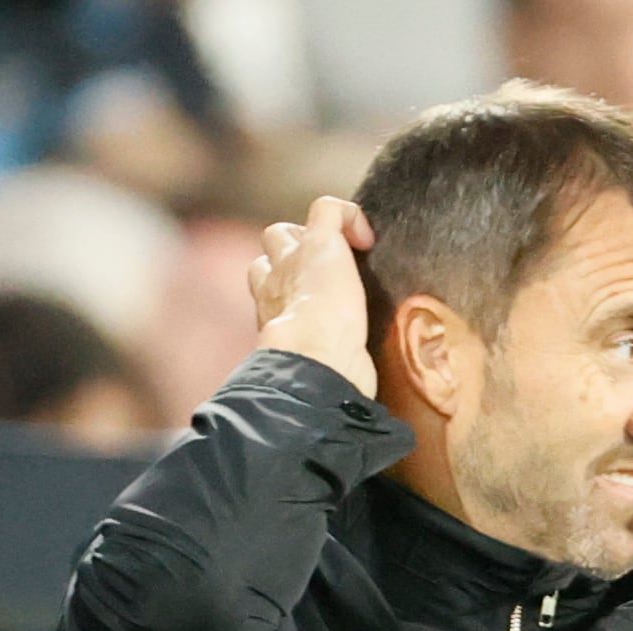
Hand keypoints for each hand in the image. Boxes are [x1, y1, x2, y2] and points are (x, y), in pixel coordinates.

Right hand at [249, 196, 375, 397]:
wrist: (311, 362)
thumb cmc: (314, 379)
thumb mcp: (310, 374)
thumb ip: (320, 373)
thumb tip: (363, 421)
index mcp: (271, 312)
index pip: (266, 281)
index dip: (287, 280)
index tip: (315, 299)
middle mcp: (274, 282)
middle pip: (271, 247)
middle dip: (294, 250)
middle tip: (328, 271)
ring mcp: (293, 260)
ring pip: (288, 228)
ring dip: (314, 233)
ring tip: (347, 254)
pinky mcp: (318, 244)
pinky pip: (327, 208)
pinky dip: (348, 215)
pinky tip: (366, 237)